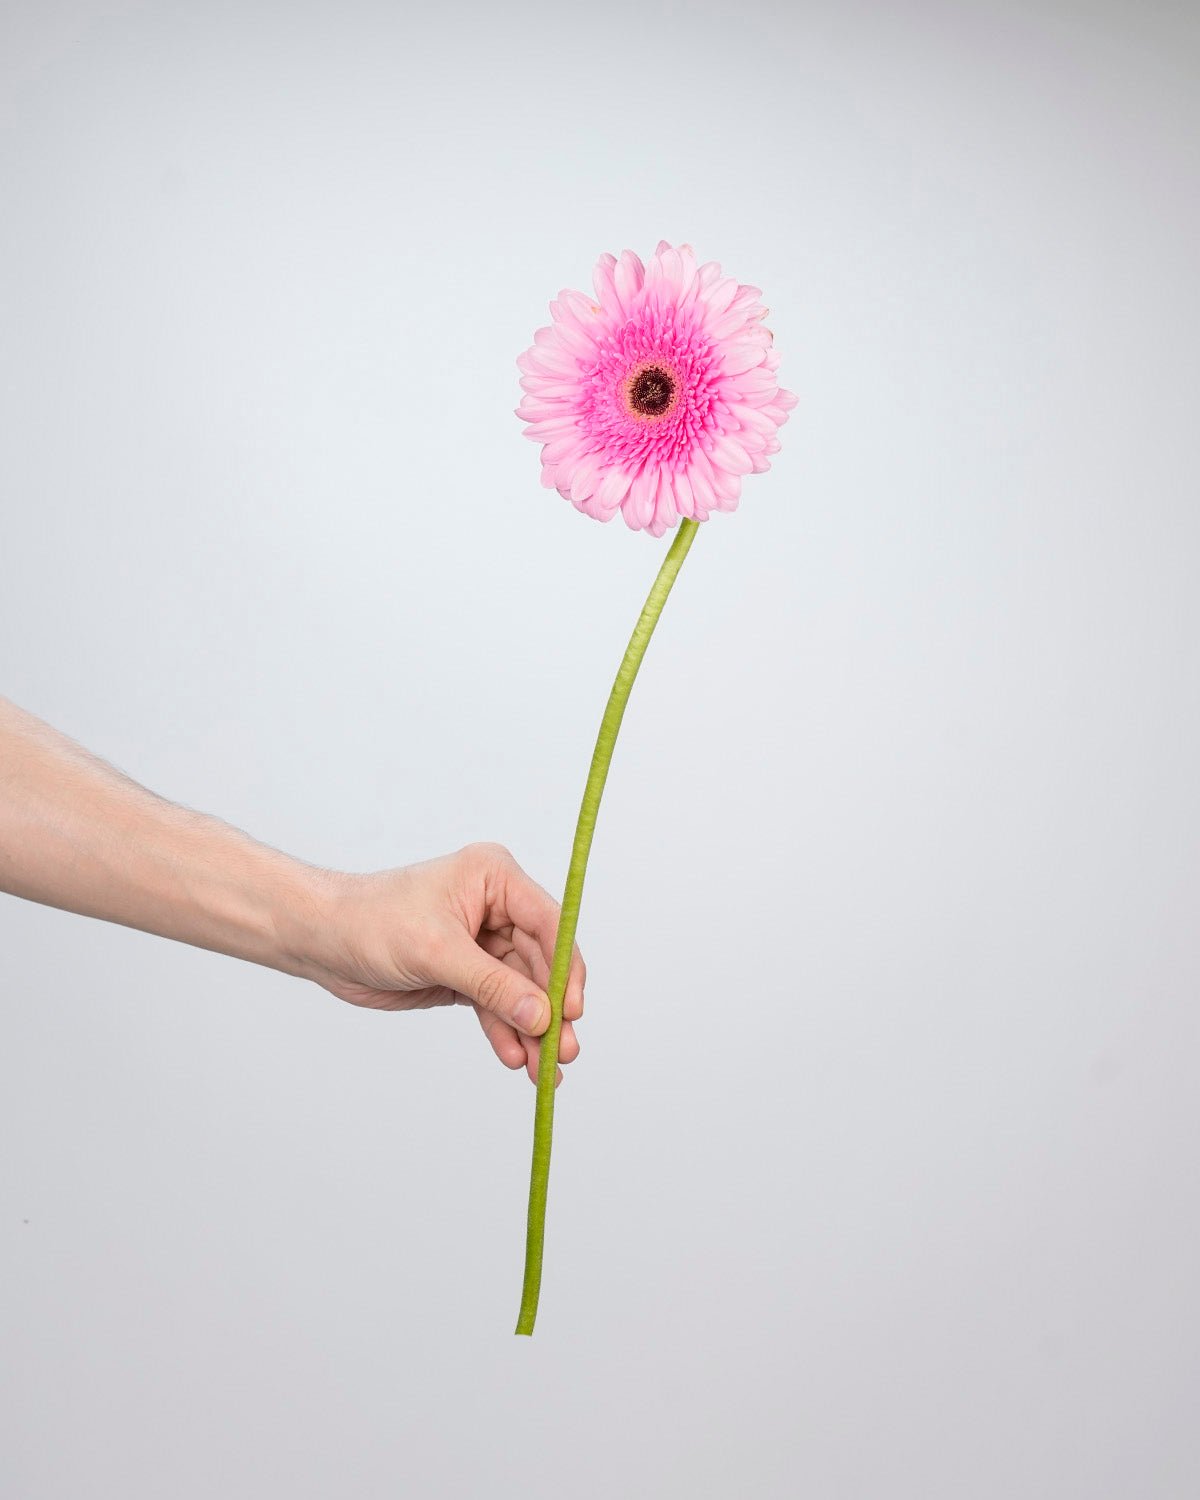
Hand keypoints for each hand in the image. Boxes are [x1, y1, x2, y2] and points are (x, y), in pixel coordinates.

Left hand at [300, 843, 584, 1085]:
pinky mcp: (465, 974)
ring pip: (521, 991)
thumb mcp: (436, 952)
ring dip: (532, 1030)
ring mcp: (482, 943)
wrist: (322, 940)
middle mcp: (496, 907)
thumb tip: (542, 1017)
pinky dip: (506, 1032)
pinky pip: (496, 1005)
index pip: (548, 922)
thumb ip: (492, 985)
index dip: (565, 968)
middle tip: (564, 1051)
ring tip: (544, 1070)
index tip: (572, 1010)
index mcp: (494, 878)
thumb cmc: (371, 922)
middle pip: (540, 963)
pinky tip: (514, 1058)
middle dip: (551, 1010)